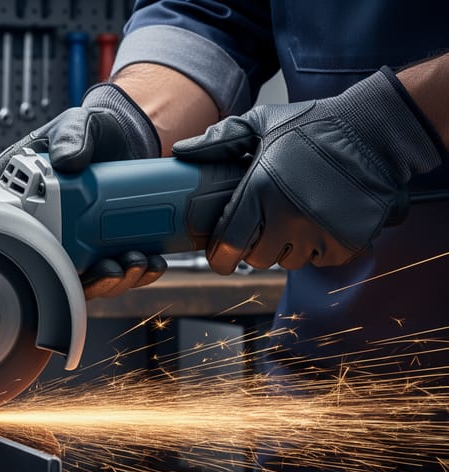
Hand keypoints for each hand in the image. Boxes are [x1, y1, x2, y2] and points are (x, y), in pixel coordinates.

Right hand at [0, 84, 165, 297]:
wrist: (130, 137)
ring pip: (88, 277)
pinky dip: (137, 274)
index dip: (25, 255)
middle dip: (86, 279)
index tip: (54, 260)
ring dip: (115, 281)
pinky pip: (117, 270)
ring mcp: (80, 238)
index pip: (11, 229)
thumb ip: (71, 135)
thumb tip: (67, 160)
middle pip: (55, 269)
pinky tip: (151, 262)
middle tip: (110, 267)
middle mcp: (52, 223)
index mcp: (30, 196)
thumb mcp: (77, 123)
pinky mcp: (107, 243)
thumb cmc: (94, 130)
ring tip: (135, 262)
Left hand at [173, 67, 443, 273]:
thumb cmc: (315, 125)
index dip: (220, 256)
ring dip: (289, 247)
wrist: (375, 131)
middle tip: (266, 225)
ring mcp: (320, 232)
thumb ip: (221, 139)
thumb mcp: (262, 122)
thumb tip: (183, 151)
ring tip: (296, 217)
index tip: (220, 255)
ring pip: (290, 262)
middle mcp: (288, 217)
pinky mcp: (348, 242)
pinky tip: (321, 221)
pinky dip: (319, 248)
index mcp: (260, 190)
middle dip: (257, 247)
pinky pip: (322, 261)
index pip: (228, 245)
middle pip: (258, 259)